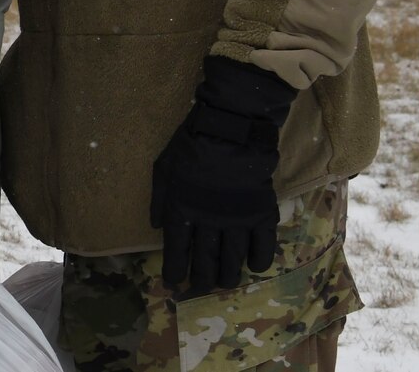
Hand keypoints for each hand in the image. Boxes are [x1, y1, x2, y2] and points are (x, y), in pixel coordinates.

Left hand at [150, 57, 297, 290]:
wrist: (230, 129)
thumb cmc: (191, 145)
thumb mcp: (162, 168)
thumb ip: (158, 199)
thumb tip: (154, 227)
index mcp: (182, 210)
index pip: (177, 251)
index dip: (175, 271)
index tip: (173, 285)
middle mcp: (209, 221)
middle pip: (206, 260)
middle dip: (202, 280)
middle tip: (200, 290)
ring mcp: (237, 219)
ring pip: (233, 259)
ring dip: (228, 276)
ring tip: (225, 285)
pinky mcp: (261, 213)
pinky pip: (263, 245)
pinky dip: (259, 260)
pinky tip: (254, 267)